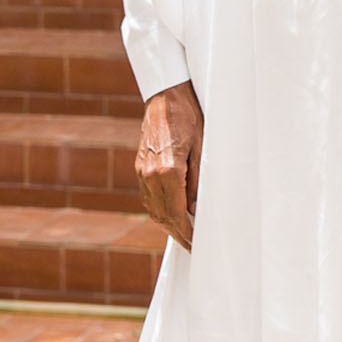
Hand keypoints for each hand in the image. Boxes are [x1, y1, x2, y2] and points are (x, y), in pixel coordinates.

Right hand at [136, 80, 202, 251]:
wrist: (166, 95)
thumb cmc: (188, 117)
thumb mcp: (202, 148)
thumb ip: (198, 182)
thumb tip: (196, 209)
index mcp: (169, 171)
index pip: (178, 214)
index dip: (187, 233)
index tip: (196, 244)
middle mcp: (151, 174)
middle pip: (163, 216)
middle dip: (178, 234)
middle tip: (191, 246)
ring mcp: (142, 171)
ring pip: (153, 209)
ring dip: (167, 224)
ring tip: (183, 233)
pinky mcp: (139, 166)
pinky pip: (148, 197)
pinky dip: (159, 210)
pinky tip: (170, 213)